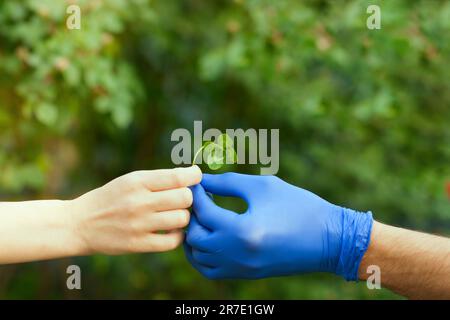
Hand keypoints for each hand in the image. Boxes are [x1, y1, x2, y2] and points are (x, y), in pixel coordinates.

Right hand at [69, 166, 201, 254]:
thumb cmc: (111, 198)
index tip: (196, 177)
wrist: (79, 223)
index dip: (194, 176)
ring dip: (183, 217)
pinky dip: (177, 236)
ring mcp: (138, 224)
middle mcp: (139, 202)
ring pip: (182, 219)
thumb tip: (191, 177)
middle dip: (188, 197)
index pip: (178, 177)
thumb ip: (159, 179)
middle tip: (181, 199)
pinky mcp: (137, 244)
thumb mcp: (130, 180)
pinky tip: (171, 231)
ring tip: (174, 215)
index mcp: (137, 181)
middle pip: (185, 198)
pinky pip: (172, 242)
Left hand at [185, 173, 372, 279]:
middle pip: (195, 237)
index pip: (204, 212)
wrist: (329, 239)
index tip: (197, 183)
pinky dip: (202, 255)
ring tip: (204, 216)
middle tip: (200, 199)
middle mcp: (237, 255)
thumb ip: (229, 182)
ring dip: (195, 235)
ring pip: (198, 257)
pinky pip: (210, 271)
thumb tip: (204, 181)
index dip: (197, 194)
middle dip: (193, 215)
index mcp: (242, 231)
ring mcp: (241, 268)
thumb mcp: (264, 186)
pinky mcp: (246, 274)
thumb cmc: (299, 206)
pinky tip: (210, 237)